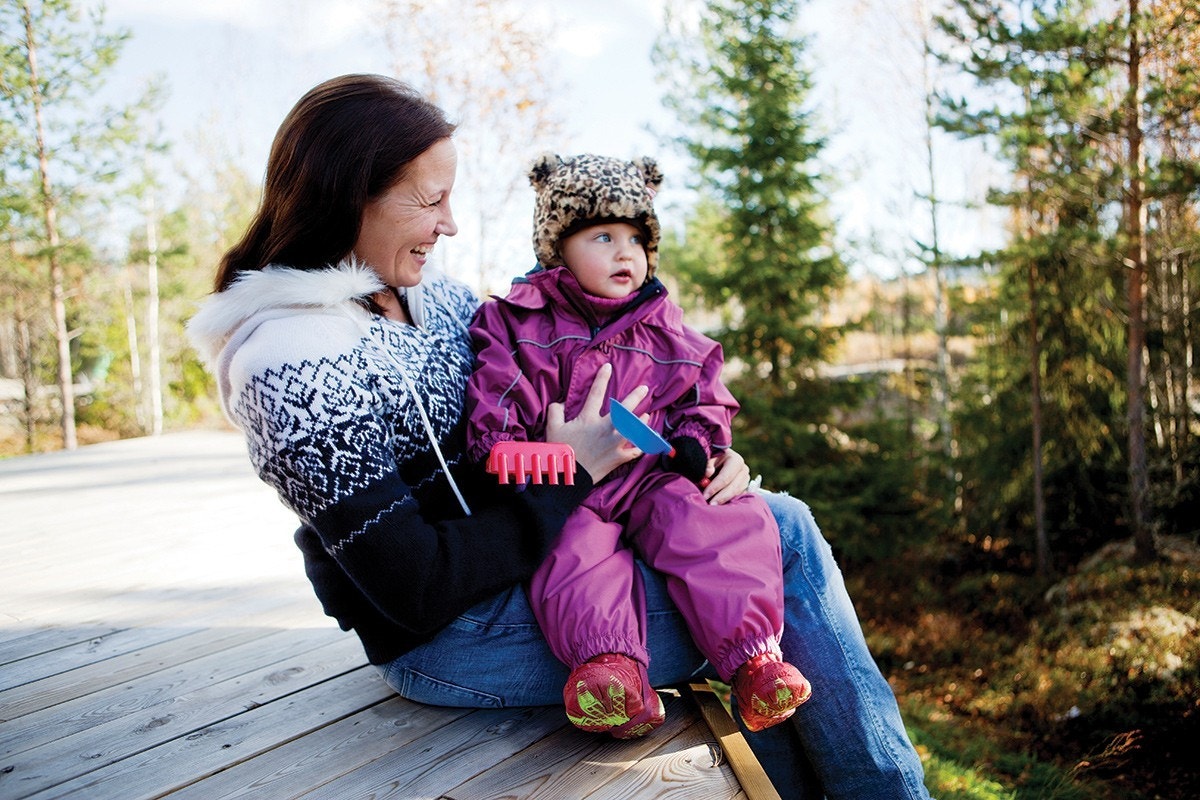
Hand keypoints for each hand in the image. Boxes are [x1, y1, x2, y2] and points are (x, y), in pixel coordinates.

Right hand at [546, 363, 646, 483]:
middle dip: (636, 397)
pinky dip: (640, 447)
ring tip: (647, 416)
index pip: (596, 393)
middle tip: (645, 388)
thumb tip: (560, 403)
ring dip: (642, 422)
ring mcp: (614, 443)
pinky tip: (645, 443)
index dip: (602, 378)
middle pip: (624, 409)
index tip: (608, 366)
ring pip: (635, 429)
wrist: (569, 477)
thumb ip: (555, 411)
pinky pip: (635, 451)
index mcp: (589, 418)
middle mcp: (605, 428)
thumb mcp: (552, 428)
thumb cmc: (560, 451)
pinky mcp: (619, 457)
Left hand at [702, 447, 751, 504]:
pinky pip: (738, 497)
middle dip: (720, 497)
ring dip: (724, 500)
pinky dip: (728, 501)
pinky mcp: (744, 488)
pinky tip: (720, 505)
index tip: (705, 495)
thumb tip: (708, 473)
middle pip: (733, 487)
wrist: (719, 460)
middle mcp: (744, 470)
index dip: (715, 487)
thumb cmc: (712, 458)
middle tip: (710, 505)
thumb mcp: (709, 457)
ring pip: (736, 494)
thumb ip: (707, 464)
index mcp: (736, 460)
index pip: (726, 477)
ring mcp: (745, 480)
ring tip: (713, 506)